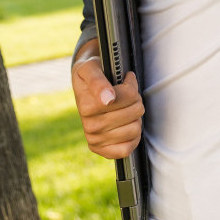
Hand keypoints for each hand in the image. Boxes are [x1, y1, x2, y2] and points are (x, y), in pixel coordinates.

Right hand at [72, 44, 144, 159]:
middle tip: (126, 95)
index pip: (128, 95)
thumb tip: (108, 99)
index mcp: (86, 106)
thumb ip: (97, 81)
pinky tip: (127, 125)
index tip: (125, 79)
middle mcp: (89, 126)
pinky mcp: (102, 151)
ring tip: (126, 109)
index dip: (131, 85)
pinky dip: (133, 137)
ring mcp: (95, 140)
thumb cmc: (91, 75)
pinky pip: (127, 149)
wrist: (83, 88)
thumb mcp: (90, 68)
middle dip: (135, 100)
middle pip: (135, 111)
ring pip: (135, 129)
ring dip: (136, 117)